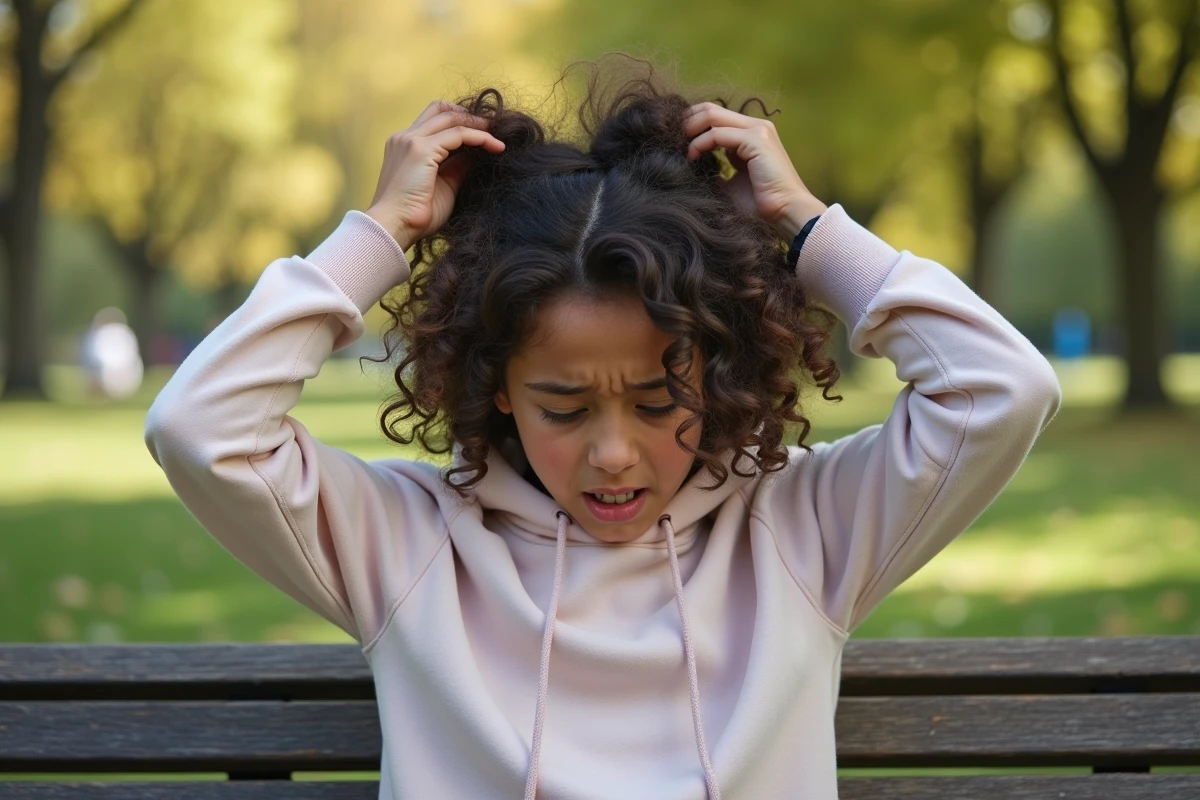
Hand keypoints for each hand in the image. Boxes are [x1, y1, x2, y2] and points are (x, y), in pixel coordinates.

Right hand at [364, 99, 506, 248]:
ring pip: (451, 118)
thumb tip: (477, 155)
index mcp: (403, 145)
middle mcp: (404, 137)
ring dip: (477, 124)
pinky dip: (480, 137)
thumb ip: (456, 167)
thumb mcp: (442, 185)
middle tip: (493, 126)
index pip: (433, 120)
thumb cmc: (414, 216)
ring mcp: (411, 141)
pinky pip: (459, 134)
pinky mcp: (421, 149)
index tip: (481, 131)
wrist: (393, 228)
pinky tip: (496, 147)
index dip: (458, 121)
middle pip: (440, 109)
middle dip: (469, 115)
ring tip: (498, 136)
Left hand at [683, 102, 826, 238]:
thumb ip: (715, 171)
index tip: (676, 140)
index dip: (692, 122)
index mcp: (751, 135)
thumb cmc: (760, 204)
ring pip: (712, 115)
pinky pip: (717, 133)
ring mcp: (757, 130)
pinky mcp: (756, 140)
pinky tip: (692, 157)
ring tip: (680, 147)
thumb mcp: (730, 184)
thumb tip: (692, 169)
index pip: (716, 115)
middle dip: (687, 121)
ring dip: (690, 129)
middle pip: (711, 109)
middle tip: (672, 139)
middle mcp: (756, 127)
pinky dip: (700, 143)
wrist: (785, 213)